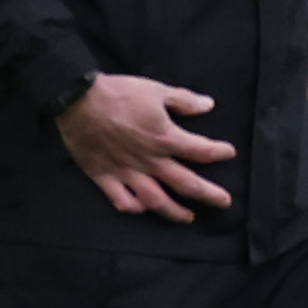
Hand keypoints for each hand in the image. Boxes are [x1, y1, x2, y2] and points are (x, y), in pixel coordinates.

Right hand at [56, 73, 235, 221]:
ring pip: (156, 201)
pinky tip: (142, 209)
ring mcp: (127, 173)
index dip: (218, 152)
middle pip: (186, 184)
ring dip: (175, 212)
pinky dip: (134, 208)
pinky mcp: (105, 178)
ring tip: (188, 217)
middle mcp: (150, 161)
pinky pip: (122, 201)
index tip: (229, 153)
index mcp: (165, 138)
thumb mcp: (156, 90)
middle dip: (209, 194)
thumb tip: (208, 105)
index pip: (201, 151)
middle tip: (225, 201)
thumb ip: (183, 100)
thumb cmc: (119, 93)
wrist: (77, 100)